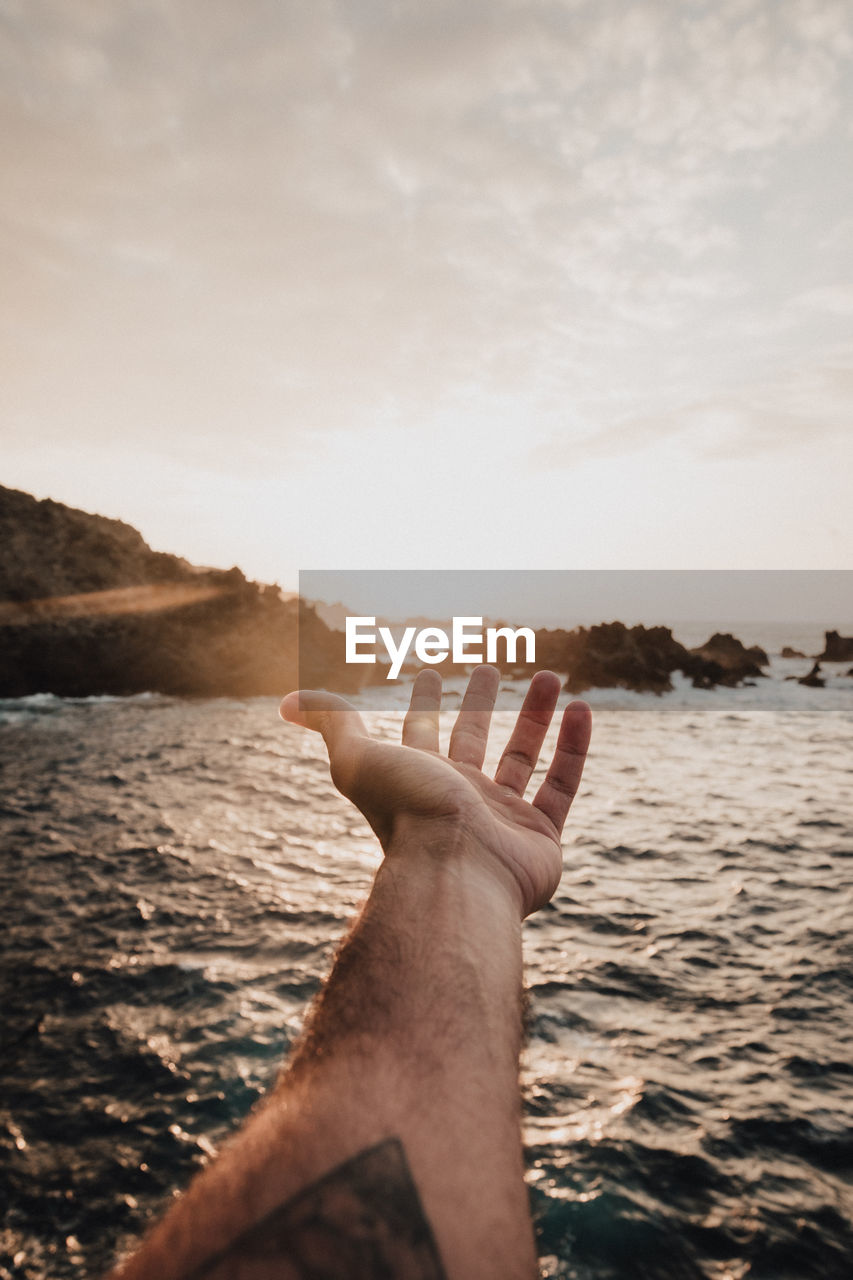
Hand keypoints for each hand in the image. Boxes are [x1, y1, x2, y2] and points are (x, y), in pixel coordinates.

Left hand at [280, 666, 590, 917]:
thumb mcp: (358, 759)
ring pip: (523, 758)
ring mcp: (501, 821)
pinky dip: (574, 749)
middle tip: (493, 668)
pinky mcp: (541, 839)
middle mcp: (459, 800)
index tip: (432, 670)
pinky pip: (562, 786)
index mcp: (418, 781)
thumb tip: (287, 701)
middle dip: (482, 704)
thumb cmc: (404, 813)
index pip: (421, 733)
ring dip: (536, 717)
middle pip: (474, 742)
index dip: (424, 701)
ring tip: (553, 676)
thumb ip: (332, 724)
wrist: (455, 873)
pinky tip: (583, 711)